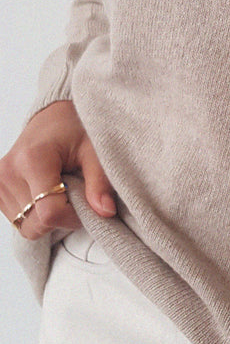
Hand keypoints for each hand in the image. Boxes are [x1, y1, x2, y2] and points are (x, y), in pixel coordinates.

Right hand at [0, 100, 116, 239]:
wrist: (53, 116)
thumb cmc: (76, 129)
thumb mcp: (95, 151)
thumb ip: (100, 182)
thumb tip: (105, 211)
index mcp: (33, 160)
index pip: (49, 213)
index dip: (73, 217)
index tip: (88, 204)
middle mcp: (9, 172)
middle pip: (36, 224)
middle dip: (62, 218)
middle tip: (77, 195)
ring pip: (27, 226)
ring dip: (49, 217)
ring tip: (62, 190)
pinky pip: (19, 219)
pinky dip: (36, 214)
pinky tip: (48, 194)